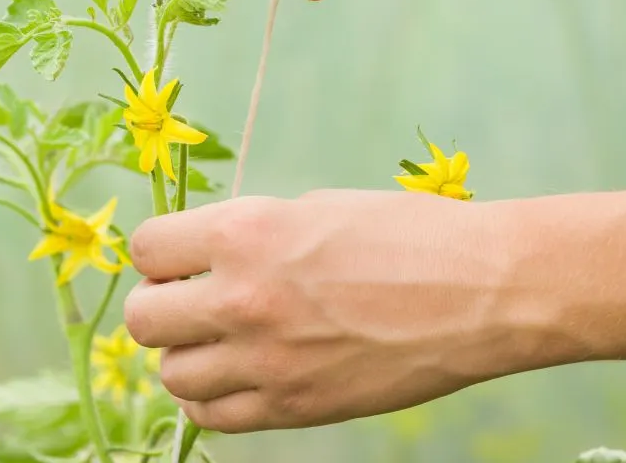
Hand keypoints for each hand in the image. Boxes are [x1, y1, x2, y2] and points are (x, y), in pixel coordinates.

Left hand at [122, 190, 570, 431]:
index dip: (160, 252)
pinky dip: (212, 396)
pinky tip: (240, 373)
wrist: (481, 292)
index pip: (147, 248)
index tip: (179, 256)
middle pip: (143, 319)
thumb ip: (247, 234)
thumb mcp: (315, 209)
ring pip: (171, 374)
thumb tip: (201, 255)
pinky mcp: (293, 408)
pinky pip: (212, 415)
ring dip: (187, 354)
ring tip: (221, 338)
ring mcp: (265, 362)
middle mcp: (241, 300)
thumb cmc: (408, 234)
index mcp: (245, 235)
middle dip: (161, 305)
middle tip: (192, 299)